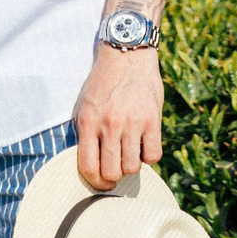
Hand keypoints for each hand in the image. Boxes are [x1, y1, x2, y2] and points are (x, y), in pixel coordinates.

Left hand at [72, 43, 163, 190]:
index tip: (101, 182)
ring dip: (131, 165)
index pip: (88, 167)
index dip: (95, 182)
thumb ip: (84, 134)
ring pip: (132, 167)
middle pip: (111, 173)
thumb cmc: (102, 84)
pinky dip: (148, 156)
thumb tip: (89, 166)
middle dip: (113, 177)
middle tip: (116, 169)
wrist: (126, 55)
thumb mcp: (83, 106)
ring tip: (129, 152)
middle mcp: (109, 125)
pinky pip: (153, 156)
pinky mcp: (153, 120)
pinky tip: (143, 145)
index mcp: (87, 122)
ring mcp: (132, 123)